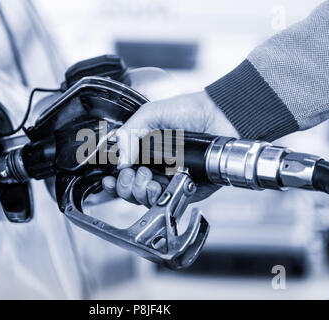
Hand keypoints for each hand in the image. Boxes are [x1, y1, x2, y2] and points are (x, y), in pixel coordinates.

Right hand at [102, 90, 239, 205]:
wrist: (218, 116)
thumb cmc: (190, 111)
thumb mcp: (150, 114)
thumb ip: (129, 132)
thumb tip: (120, 160)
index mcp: (145, 153)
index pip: (123, 174)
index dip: (115, 181)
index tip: (110, 179)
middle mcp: (157, 169)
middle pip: (132, 191)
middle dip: (126, 187)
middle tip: (133, 175)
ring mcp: (171, 180)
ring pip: (147, 200)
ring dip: (140, 193)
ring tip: (147, 179)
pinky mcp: (188, 189)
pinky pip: (169, 201)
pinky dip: (160, 197)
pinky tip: (158, 186)